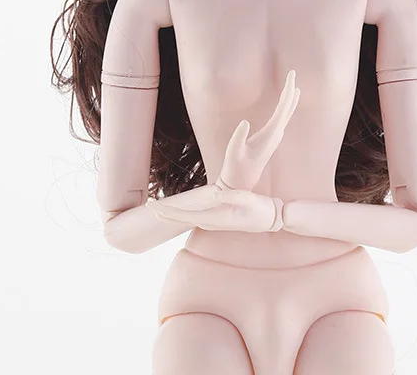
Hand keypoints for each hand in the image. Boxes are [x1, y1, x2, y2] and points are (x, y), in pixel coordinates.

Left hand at [148, 184, 283, 232]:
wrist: (269, 219)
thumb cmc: (259, 209)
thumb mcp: (248, 199)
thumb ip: (232, 196)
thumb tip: (216, 194)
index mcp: (214, 217)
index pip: (185, 215)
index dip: (168, 211)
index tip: (154, 206)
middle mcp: (210, 222)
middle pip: (181, 218)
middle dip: (163, 212)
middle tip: (147, 204)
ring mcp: (212, 221)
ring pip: (186, 218)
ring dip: (171, 214)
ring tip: (156, 207)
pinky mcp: (216, 218)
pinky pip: (193, 217)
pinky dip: (181, 214)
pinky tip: (176, 211)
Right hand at [216, 70, 300, 191]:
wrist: (241, 183)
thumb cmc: (235, 167)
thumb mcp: (233, 152)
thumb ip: (239, 137)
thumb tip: (245, 122)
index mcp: (270, 135)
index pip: (283, 110)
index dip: (287, 93)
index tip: (291, 79)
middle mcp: (276, 135)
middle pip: (287, 109)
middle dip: (290, 91)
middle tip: (293, 74)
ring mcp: (274, 138)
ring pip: (286, 115)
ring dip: (290, 100)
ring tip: (294, 86)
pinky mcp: (270, 139)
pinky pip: (281, 120)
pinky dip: (285, 109)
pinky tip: (286, 105)